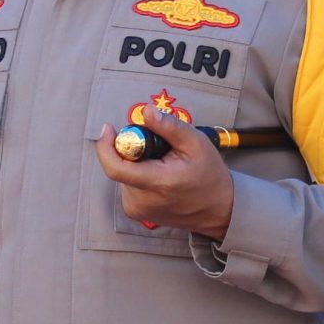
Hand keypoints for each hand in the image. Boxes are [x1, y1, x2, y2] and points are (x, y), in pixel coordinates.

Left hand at [93, 102, 234, 240]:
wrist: (217, 209)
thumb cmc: (209, 174)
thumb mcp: (196, 143)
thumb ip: (169, 126)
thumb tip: (146, 111)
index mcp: (157, 183)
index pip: (115, 167)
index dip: (106, 146)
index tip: (109, 128)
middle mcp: (142, 200)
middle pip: (120, 165)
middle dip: (132, 149)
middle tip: (157, 146)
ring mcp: (137, 209)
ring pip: (123, 173)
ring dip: (136, 163)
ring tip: (162, 163)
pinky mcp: (135, 212)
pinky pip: (127, 184)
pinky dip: (138, 174)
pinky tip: (158, 175)